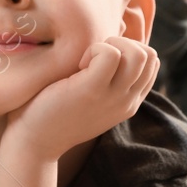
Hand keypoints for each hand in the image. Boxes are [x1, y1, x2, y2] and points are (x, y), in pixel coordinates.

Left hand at [4, 36, 158, 159]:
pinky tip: (77, 65)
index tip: (99, 61)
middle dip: (122, 44)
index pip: (152, 64)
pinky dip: (94, 49)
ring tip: (86, 61)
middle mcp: (127, 101)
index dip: (128, 50)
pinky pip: (111, 55)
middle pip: (151, 56)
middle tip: (93, 58)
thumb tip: (109, 49)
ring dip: (111, 45)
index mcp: (128, 102)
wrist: (34, 143)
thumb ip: (107, 82)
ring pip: (139, 54)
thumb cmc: (53, 114)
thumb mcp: (91, 100)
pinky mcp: (92, 91)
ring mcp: (113, 97)